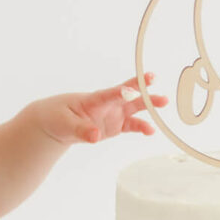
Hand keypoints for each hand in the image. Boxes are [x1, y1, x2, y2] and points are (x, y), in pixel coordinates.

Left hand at [33, 72, 168, 145]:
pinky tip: (151, 130)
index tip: (133, 88)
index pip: (110, 94)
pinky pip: (132, 125)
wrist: (56, 122)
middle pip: (128, 95)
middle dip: (142, 90)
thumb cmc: (58, 116)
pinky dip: (142, 127)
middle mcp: (107, 104)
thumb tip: (96, 137)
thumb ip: (81, 130)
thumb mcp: (65, 124)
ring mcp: (113, 114)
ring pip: (134, 108)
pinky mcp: (115, 125)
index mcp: (94, 100)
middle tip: (156, 83)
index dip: (123, 90)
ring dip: (148, 105)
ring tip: (164, 103)